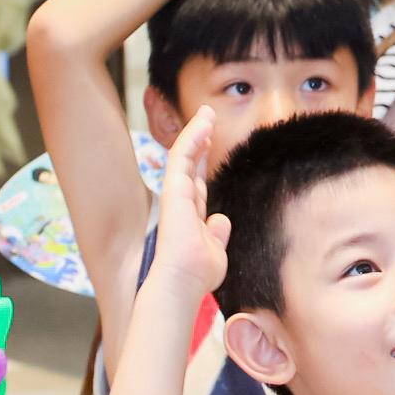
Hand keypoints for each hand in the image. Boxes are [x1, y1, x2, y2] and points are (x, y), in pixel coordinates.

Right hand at [143, 108, 230, 300]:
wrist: (183, 282)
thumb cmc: (197, 273)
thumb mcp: (215, 250)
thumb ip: (217, 233)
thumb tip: (222, 220)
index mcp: (190, 215)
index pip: (197, 182)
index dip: (204, 162)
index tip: (211, 143)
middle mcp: (181, 202)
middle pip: (190, 165)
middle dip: (199, 141)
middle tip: (207, 119)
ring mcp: (175, 194)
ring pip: (184, 154)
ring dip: (197, 132)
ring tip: (207, 112)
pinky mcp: (173, 188)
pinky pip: (182, 155)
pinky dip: (193, 136)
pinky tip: (203, 122)